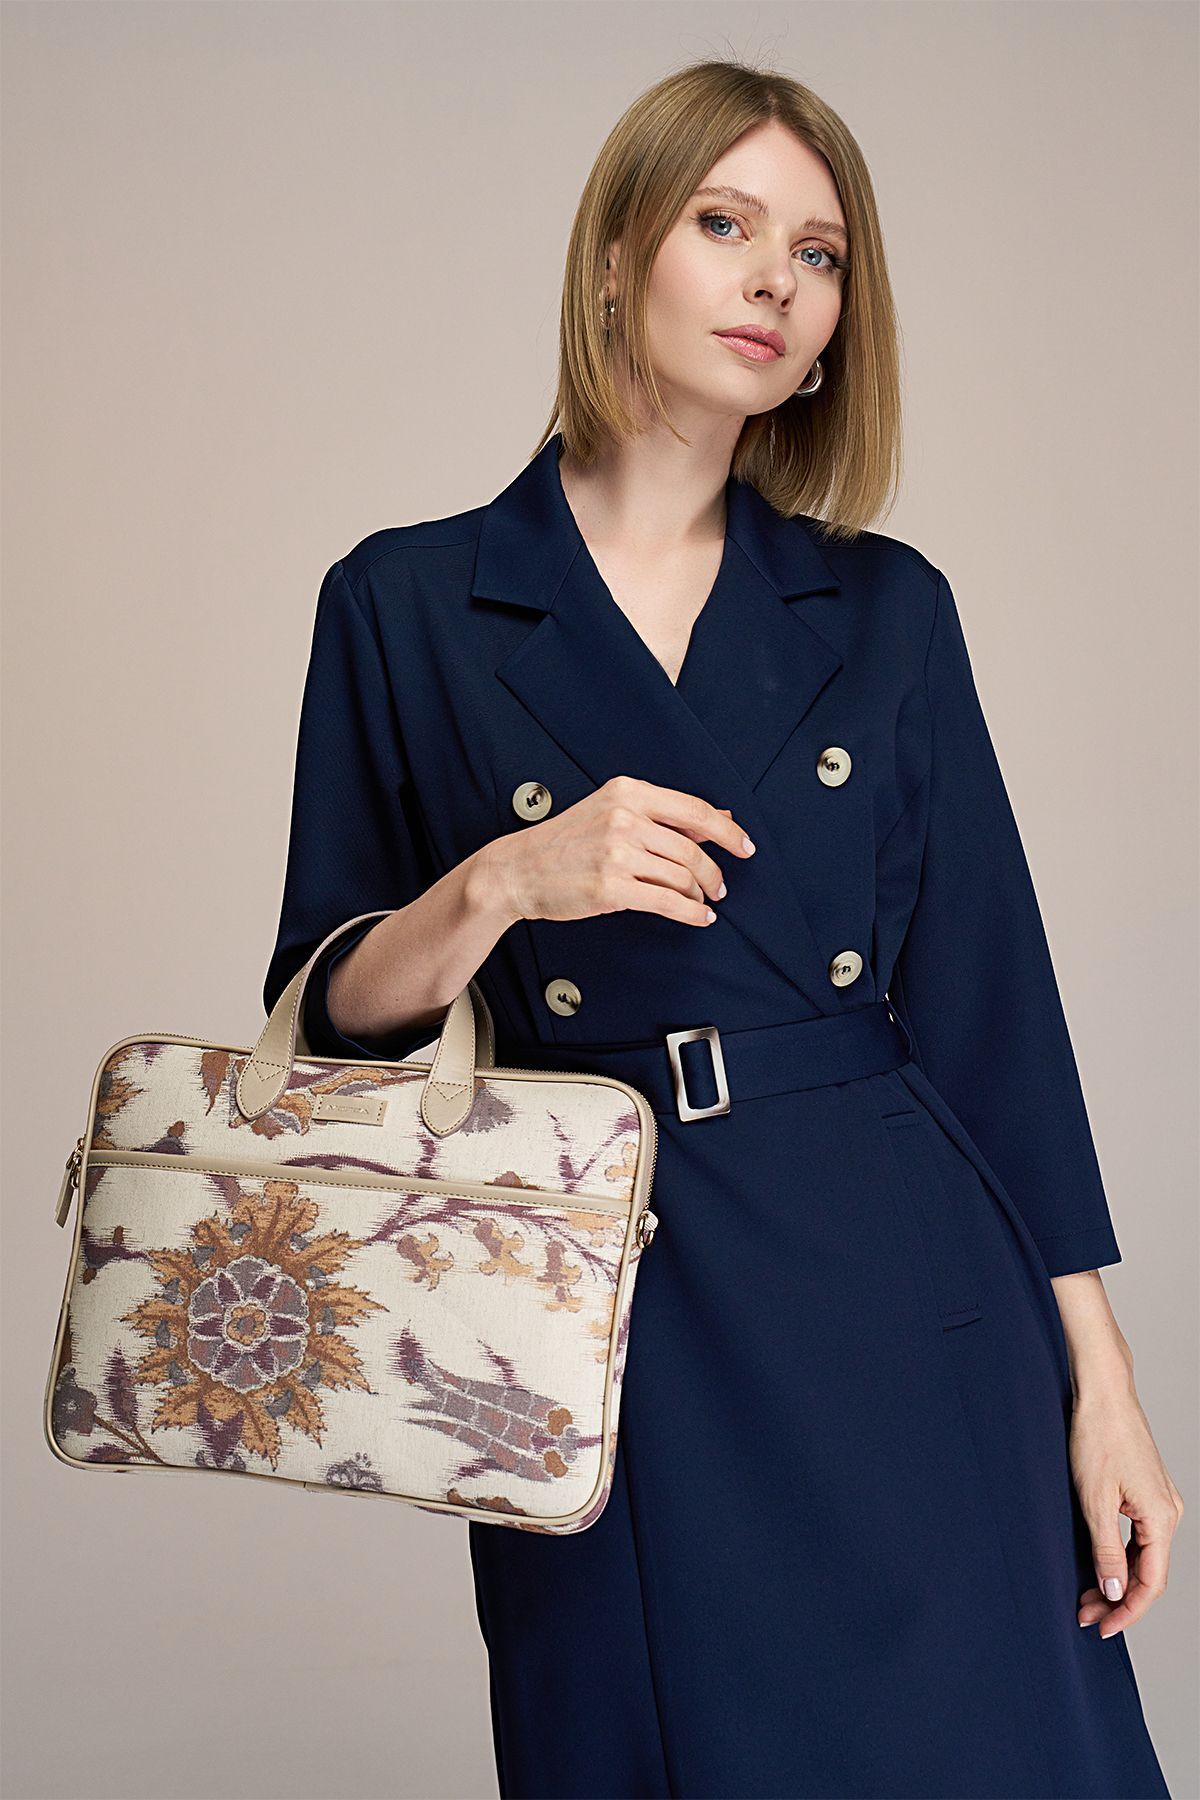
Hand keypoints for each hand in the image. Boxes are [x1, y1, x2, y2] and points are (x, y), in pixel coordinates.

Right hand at [483, 775, 755, 929]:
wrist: (518, 869)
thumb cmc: (564, 843)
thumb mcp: (612, 812)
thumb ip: (664, 814)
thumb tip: (718, 816)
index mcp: (627, 792)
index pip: (693, 809)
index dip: (727, 831)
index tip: (744, 846)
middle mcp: (624, 818)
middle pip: (691, 847)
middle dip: (714, 872)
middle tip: (720, 887)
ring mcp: (617, 853)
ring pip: (682, 876)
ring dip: (701, 894)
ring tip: (703, 902)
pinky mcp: (610, 888)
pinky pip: (667, 902)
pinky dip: (690, 913)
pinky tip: (698, 917)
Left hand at [1069, 1382, 1184, 1637]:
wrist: (1102, 1393)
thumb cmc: (1097, 1437)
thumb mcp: (1094, 1501)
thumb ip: (1106, 1551)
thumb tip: (1114, 1592)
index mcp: (1162, 1518)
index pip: (1150, 1584)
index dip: (1126, 1611)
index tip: (1102, 1627)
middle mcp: (1169, 1513)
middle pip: (1149, 1574)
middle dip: (1118, 1600)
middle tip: (1085, 1615)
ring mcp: (1160, 1502)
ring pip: (1144, 1557)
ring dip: (1117, 1579)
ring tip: (1086, 1596)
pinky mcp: (1147, 1492)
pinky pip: (1139, 1538)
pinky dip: (1119, 1556)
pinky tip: (1099, 1566)